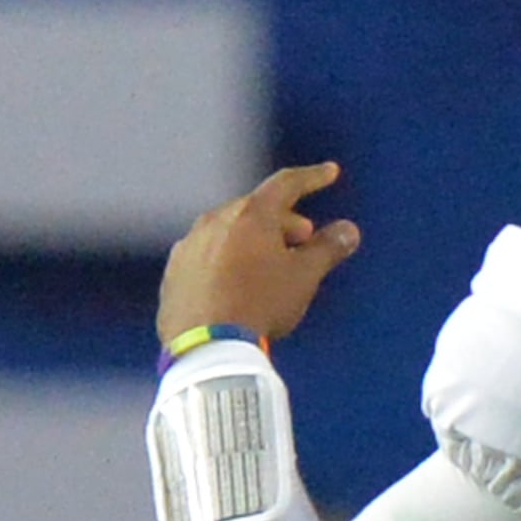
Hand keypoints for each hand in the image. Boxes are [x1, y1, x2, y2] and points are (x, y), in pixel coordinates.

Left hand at [159, 165, 362, 351]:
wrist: (205, 347)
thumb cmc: (261, 305)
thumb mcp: (303, 277)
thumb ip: (327, 249)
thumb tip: (348, 230)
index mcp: (250, 214)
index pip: (286, 183)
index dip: (312, 177)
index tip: (329, 173)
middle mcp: (215, 220)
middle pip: (255, 210)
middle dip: (283, 220)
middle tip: (301, 238)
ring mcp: (188, 246)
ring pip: (227, 232)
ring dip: (251, 241)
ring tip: (266, 264)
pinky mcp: (173, 274)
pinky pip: (205, 257)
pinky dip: (224, 261)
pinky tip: (232, 283)